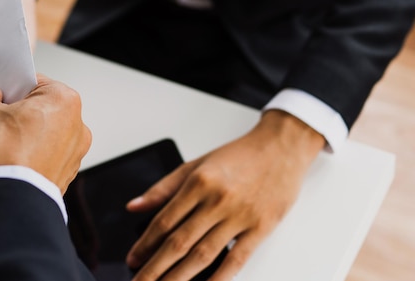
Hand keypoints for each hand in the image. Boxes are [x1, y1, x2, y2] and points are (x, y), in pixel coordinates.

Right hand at [0, 75, 91, 193]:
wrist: (2, 207)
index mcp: (64, 102)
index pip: (34, 83)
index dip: (10, 88)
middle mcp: (77, 128)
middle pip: (39, 110)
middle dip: (16, 115)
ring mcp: (73, 157)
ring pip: (41, 137)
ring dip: (20, 139)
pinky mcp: (63, 180)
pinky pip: (41, 160)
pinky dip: (25, 160)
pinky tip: (3, 165)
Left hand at [125, 110, 323, 280]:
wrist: (282, 147)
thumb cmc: (239, 156)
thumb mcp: (197, 165)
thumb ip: (164, 188)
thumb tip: (134, 206)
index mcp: (199, 182)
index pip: (164, 220)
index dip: (145, 244)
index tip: (132, 259)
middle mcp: (217, 200)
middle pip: (179, 242)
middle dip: (155, 268)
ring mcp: (240, 215)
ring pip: (203, 254)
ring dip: (180, 277)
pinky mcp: (261, 227)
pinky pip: (237, 258)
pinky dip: (219, 278)